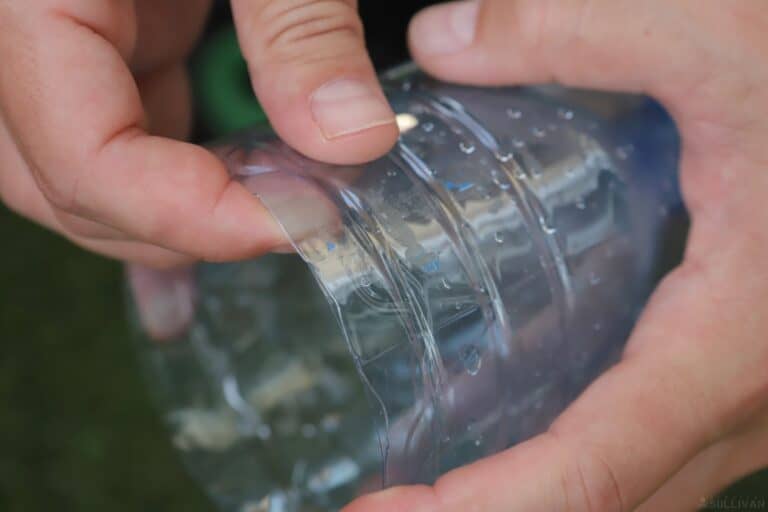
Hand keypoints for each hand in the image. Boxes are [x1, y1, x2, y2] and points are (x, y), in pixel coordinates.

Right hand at [0, 0, 396, 267]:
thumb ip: (300, 25)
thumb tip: (354, 139)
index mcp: (30, 4)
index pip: (82, 157)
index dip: (191, 214)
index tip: (305, 221)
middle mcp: (32, 41)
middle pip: (71, 188)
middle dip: (185, 229)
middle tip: (299, 223)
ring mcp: (73, 51)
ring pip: (94, 177)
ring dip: (185, 216)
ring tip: (281, 222)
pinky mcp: (117, 50)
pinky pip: (122, 144)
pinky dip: (174, 192)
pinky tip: (220, 234)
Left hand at [343, 1, 767, 509]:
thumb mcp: (722, 32)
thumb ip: (571, 32)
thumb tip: (442, 38)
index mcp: (744, 337)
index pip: (594, 466)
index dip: (482, 509)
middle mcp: (761, 395)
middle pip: (612, 501)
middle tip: (388, 500)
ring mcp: (767, 395)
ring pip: (646, 485)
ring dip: (539, 493)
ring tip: (434, 480)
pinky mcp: (760, 372)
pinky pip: (666, 445)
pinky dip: (586, 456)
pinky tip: (527, 420)